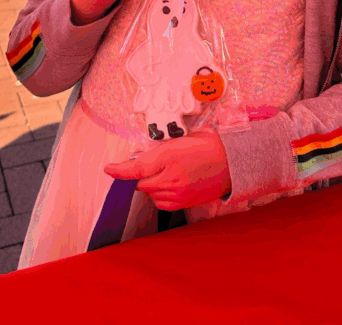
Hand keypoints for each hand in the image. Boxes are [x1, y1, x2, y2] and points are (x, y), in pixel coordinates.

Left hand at [105, 131, 230, 210]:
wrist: (232, 163)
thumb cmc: (208, 146)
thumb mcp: (182, 139)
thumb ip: (160, 149)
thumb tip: (141, 157)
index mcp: (170, 155)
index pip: (138, 166)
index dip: (120, 170)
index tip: (109, 169)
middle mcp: (171, 177)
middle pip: (141, 182)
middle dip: (143, 174)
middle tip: (157, 164)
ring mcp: (177, 193)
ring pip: (150, 193)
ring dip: (151, 185)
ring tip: (168, 173)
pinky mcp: (182, 203)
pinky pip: (160, 203)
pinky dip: (160, 195)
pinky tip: (171, 185)